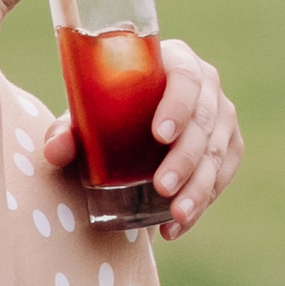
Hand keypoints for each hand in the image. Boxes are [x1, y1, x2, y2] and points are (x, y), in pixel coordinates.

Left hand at [40, 39, 242, 238]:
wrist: (133, 123)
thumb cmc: (108, 112)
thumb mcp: (87, 118)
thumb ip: (67, 131)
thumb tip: (55, 150)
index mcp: (173, 61)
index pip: (184, 78)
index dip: (176, 107)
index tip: (158, 136)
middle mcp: (206, 83)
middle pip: (204, 121)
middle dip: (185, 159)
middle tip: (161, 188)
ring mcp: (222, 113)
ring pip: (217, 151)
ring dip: (198, 187)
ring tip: (175, 215)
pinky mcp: (229, 143)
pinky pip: (223, 173)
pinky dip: (203, 201)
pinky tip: (177, 225)